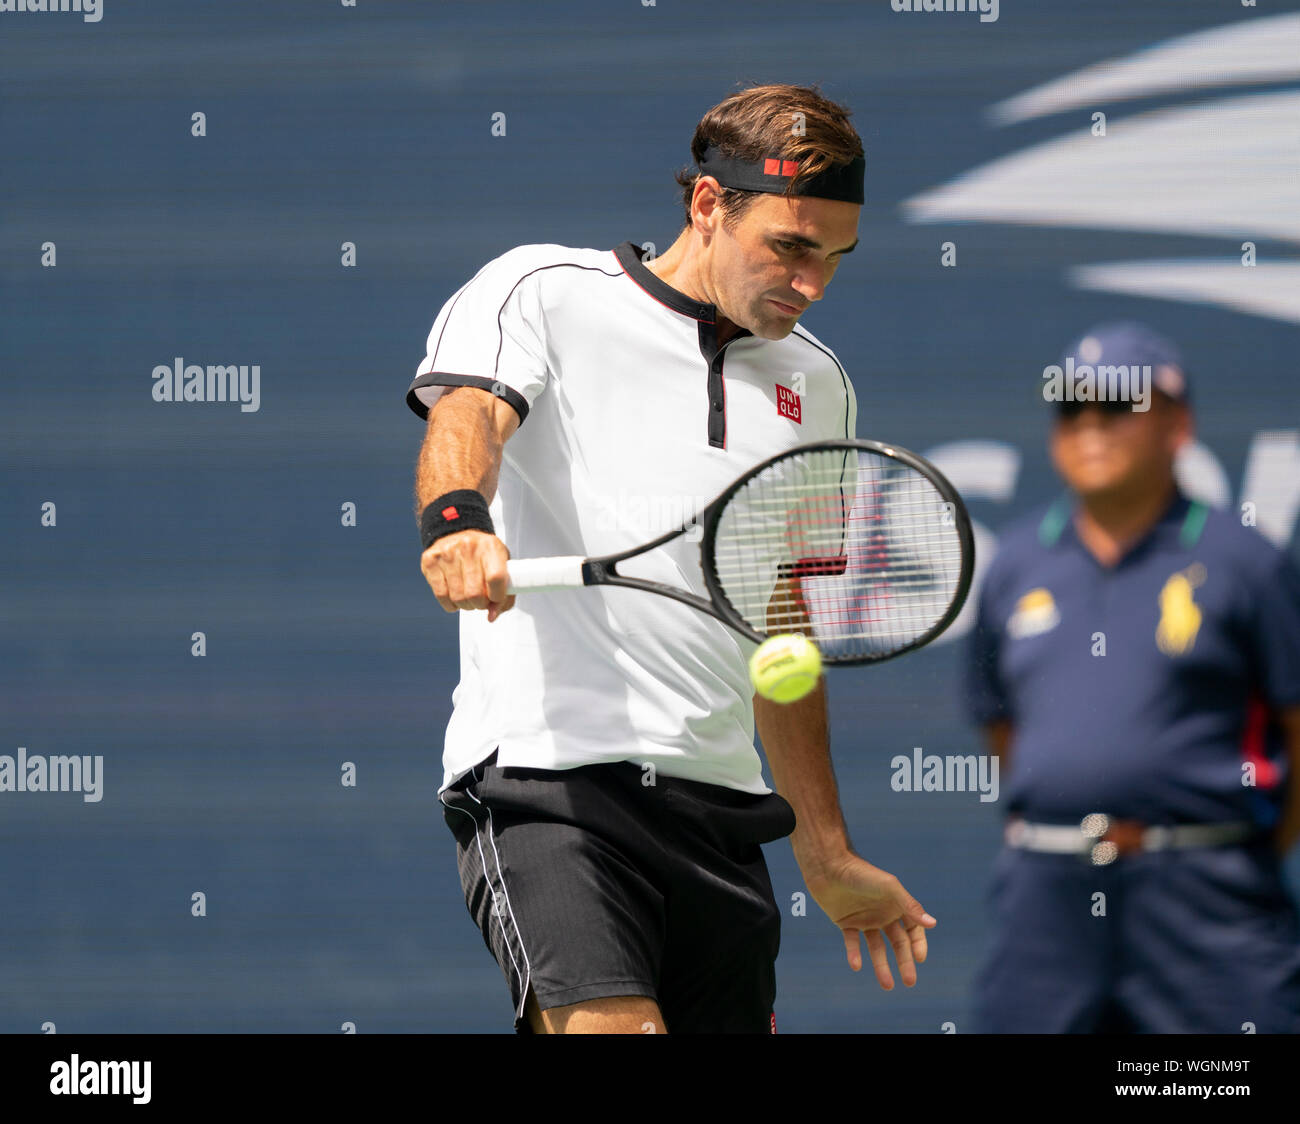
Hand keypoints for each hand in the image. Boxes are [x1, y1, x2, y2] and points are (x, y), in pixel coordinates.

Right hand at [420, 529, 514, 621]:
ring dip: (465, 605)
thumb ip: (505, 592)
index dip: (497, 597)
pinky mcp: (430, 561)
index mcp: (490, 547)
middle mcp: (468, 548)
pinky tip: (455, 597)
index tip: (495, 600)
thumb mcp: (501, 564)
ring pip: (458, 598)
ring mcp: (447, 553)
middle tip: (481, 600)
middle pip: (475, 593)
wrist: (456, 531)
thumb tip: (492, 616)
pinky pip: (441, 596)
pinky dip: (450, 604)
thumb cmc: (482, 553)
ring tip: (468, 597)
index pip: (496, 578)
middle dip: (480, 604)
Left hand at [805, 855, 935, 989]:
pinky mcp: (846, 923)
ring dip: (881, 966)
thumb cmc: (862, 873)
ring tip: (887, 986)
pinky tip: (856, 966)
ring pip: (877, 948)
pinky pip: (853, 943)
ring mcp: (865, 919)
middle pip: (898, 943)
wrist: (828, 866)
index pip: (913, 929)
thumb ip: (909, 906)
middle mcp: (882, 914)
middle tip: (909, 982)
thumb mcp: (889, 888)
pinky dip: (854, 955)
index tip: (919, 959)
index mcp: (896, 905)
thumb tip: (932, 924)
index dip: (918, 945)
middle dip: (904, 962)